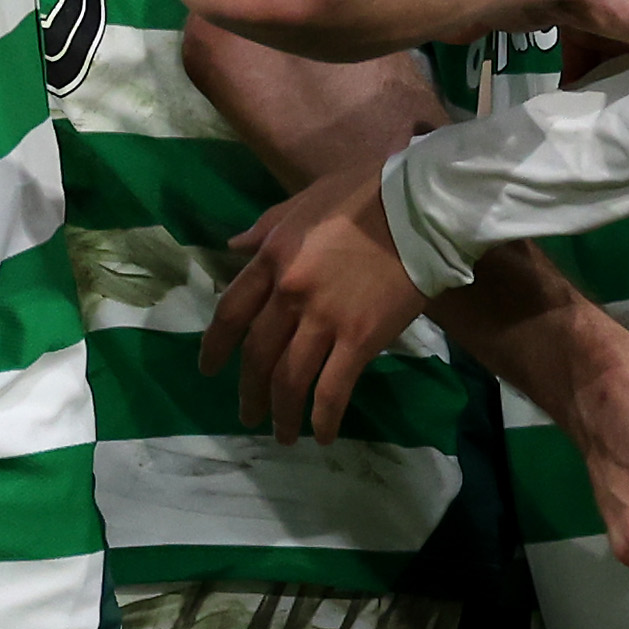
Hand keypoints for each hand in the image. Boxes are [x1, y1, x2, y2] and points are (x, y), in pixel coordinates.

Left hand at [202, 168, 426, 442]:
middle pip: (257, 354)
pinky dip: (323, 417)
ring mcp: (324, 318)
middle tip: (246, 414)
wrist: (419, 206)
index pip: (231, 311)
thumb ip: (265, 228)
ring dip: (281, 412)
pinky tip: (322, 435)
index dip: (215, 346)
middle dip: (248, 391)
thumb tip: (232, 246)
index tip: (208, 368)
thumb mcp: (302, 201)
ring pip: (289, 378)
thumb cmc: (364, 194)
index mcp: (272, 258)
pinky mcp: (360, 339)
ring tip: (282, 434)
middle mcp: (289, 293)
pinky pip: (333, 389)